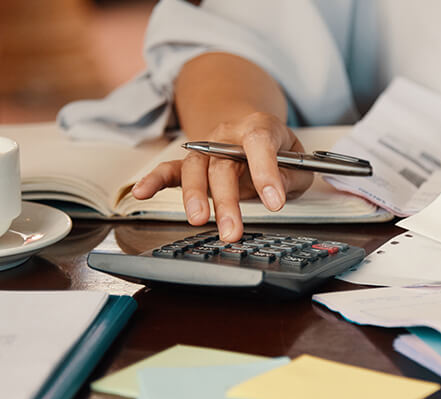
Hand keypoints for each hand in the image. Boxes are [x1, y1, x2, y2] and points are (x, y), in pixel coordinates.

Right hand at [131, 112, 313, 241]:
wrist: (254, 132)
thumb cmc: (279, 151)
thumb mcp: (298, 162)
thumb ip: (291, 175)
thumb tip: (276, 191)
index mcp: (259, 127)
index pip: (260, 143)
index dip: (266, 172)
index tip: (274, 202)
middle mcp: (228, 135)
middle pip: (223, 164)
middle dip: (227, 200)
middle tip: (233, 230)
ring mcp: (206, 148)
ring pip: (195, 169)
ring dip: (195, 197)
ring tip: (200, 221)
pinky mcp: (191, 163)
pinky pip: (169, 169)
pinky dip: (154, 180)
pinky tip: (141, 192)